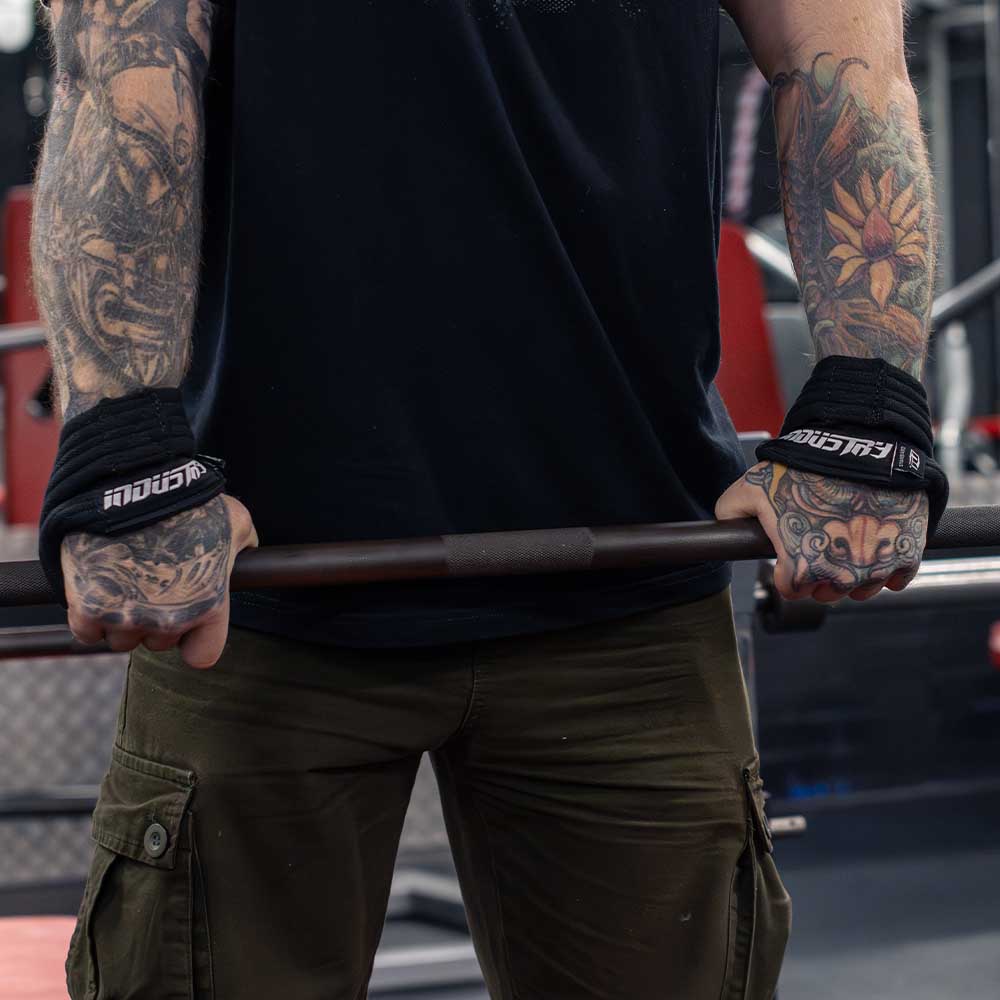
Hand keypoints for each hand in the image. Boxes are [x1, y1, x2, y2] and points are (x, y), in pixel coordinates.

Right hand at [61, 494, 257, 667]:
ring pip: (121, 639)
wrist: (133, 484)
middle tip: (151, 587)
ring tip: (125, 583)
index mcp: (208, 607)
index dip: (194, 640)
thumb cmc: (189, 501)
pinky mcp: (86, 609)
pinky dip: (89, 615)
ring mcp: (126, 617)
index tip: (187, 622)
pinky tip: (97, 589)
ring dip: (122, 619)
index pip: (203, 655)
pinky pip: (86, 630)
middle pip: (158, 643)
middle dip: (155, 621)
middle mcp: (168, 621)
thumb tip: (250, 552)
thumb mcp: (235, 521)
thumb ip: (245, 545)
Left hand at [715, 462, 927, 603]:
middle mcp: (842, 576)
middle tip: (819, 547)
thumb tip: (723, 525)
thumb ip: (729, 510)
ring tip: (846, 548)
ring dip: (853, 576)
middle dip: (819, 576)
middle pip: (827, 593)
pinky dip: (889, 568)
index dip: (789, 574)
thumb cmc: (806, 467)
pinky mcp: (909, 553)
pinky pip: (899, 578)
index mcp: (802, 566)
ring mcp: (878, 567)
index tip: (792, 556)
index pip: (793, 590)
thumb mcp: (750, 485)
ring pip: (862, 589)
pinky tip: (877, 547)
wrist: (863, 446)